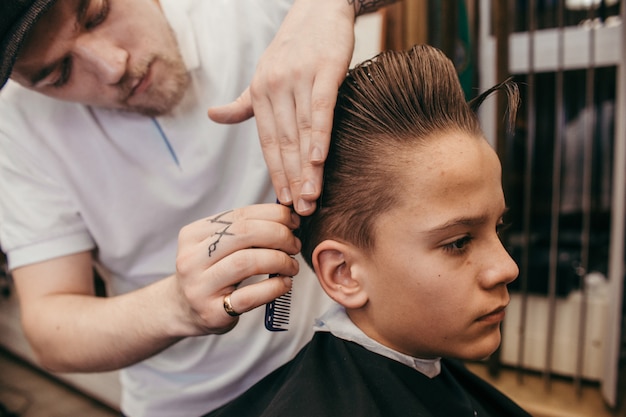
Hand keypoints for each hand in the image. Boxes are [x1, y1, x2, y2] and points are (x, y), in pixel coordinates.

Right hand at [174, 204, 300, 334]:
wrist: (185, 310)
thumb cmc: (211, 272)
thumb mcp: (218, 246)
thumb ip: (245, 230)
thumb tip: (288, 217)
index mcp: (193, 234)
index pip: (240, 215)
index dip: (273, 215)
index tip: (294, 222)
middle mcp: (191, 258)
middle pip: (244, 234)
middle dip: (279, 235)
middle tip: (294, 245)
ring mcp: (199, 286)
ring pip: (246, 262)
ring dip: (279, 260)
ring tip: (291, 265)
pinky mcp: (212, 311)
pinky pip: (249, 296)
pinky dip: (273, 287)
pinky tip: (284, 284)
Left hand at [208, 0, 355, 214]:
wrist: (319, 9)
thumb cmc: (293, 47)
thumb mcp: (263, 76)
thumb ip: (242, 103)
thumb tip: (212, 116)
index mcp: (260, 93)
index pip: (267, 142)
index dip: (275, 173)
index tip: (282, 201)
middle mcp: (275, 87)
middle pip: (284, 142)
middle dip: (292, 179)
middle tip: (300, 209)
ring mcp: (299, 79)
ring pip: (302, 131)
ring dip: (307, 167)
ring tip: (311, 196)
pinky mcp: (324, 70)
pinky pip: (321, 108)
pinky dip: (320, 134)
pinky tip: (319, 159)